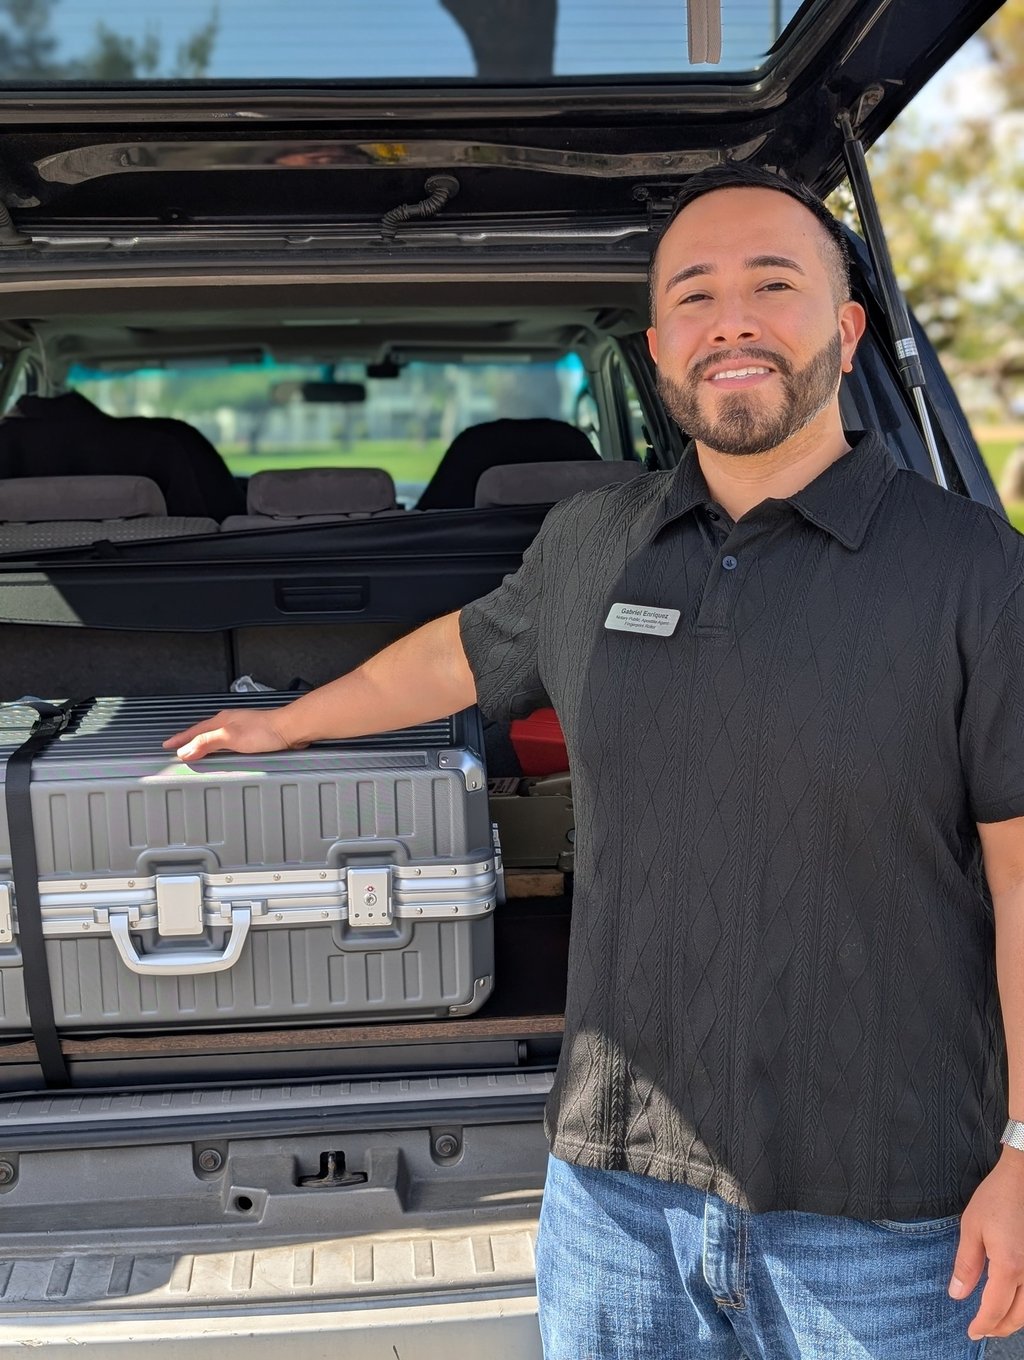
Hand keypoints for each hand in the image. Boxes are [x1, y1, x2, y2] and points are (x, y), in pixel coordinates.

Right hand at [162, 708, 300, 760]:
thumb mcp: (231, 737)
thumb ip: (207, 743)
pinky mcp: (252, 736)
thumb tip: (186, 750)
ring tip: (194, 751)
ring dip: (203, 743)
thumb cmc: (266, 730)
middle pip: (203, 732)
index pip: (194, 731)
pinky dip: (219, 747)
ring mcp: (241, 728)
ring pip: (215, 736)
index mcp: (222, 720)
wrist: (291, 729)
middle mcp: (230, 722)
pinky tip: (222, 753)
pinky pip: (228, 742)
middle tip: (177, 748)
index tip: (167, 745)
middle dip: (189, 740)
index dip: (180, 740)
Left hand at [949, 1147, 1023, 1338]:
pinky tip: (1014, 1302)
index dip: (982, 1325)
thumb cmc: (996, 1199)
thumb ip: (966, 1265)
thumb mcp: (971, 1228)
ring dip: (1014, 1320)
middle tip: (982, 1330)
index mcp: (1009, 1267)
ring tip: (996, 1320)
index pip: (994, 1309)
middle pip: (1018, 1316)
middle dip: (999, 1327)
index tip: (971, 1332)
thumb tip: (957, 1295)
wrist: (1023, 1178)